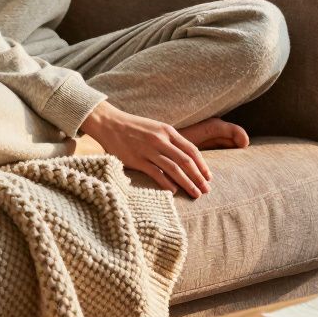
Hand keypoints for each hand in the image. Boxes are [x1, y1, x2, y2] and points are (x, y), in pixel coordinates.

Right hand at [77, 99, 211, 197]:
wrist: (109, 123)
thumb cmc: (134, 127)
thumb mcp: (156, 128)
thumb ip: (170, 140)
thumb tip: (186, 158)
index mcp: (167, 131)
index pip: (191, 150)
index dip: (202, 165)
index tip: (208, 177)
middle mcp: (160, 140)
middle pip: (185, 161)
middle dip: (198, 177)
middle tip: (206, 190)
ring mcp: (148, 150)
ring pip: (174, 169)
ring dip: (187, 183)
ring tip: (195, 193)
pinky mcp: (137, 159)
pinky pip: (156, 173)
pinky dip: (166, 183)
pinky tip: (173, 191)